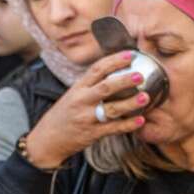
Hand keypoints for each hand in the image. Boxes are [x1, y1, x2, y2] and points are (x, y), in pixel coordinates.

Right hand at [21, 51, 148, 168]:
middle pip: (105, 87)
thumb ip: (91, 85)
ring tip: (145, 97)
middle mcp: (82, 101)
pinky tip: (140, 120)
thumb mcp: (73, 95)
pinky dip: (128, 125)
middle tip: (140, 75)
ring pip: (111, 109)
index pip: (97, 69)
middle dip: (124, 81)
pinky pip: (113, 128)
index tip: (130, 55)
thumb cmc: (64, 114)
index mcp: (78, 88)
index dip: (114, 61)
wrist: (48, 139)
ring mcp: (87, 118)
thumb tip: (115, 71)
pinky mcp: (92, 134)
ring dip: (130, 103)